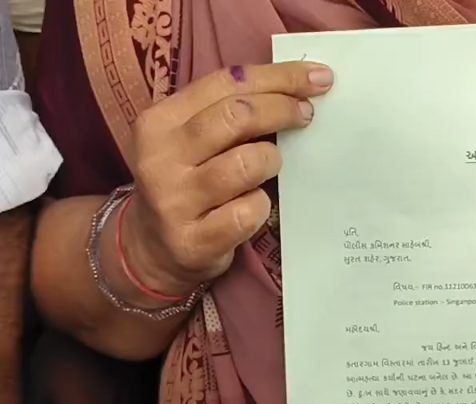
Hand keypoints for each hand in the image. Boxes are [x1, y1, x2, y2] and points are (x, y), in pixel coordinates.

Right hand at [121, 62, 333, 298]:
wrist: (152, 249)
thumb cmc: (187, 182)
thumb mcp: (192, 140)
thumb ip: (229, 112)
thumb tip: (297, 89)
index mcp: (160, 122)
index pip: (226, 83)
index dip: (278, 77)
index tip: (318, 78)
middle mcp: (161, 158)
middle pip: (237, 116)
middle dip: (282, 109)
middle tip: (306, 115)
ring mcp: (175, 201)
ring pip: (246, 164)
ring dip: (270, 161)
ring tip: (270, 167)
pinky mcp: (194, 241)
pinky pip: (249, 212)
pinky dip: (261, 206)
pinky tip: (255, 206)